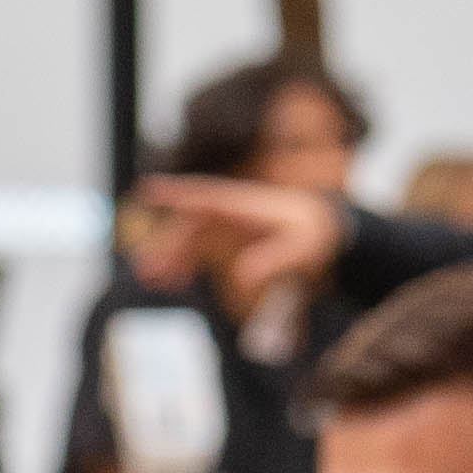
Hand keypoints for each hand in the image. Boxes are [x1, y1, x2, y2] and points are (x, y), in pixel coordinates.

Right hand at [132, 176, 349, 309]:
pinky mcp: (229, 237)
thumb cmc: (315, 234)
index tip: (147, 191)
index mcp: (244, 205)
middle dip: (167, 246)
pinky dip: (185, 263)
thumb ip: (275, 261)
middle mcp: (230, 210)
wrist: (326, 228)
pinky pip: (199, 248)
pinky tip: (175, 282)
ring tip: (151, 280)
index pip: (204, 197)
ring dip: (170, 257)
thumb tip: (244, 278)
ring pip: (190, 238)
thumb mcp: (302, 250)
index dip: (175, 194)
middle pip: (190, 225)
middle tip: (147, 270)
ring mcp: (227, 223)